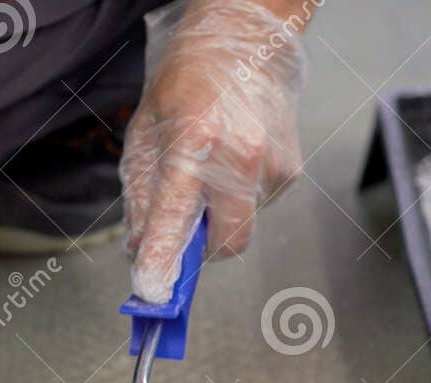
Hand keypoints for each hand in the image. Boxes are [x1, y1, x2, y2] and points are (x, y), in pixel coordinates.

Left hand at [121, 0, 309, 301]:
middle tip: (185, 232)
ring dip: (220, 216)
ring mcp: (271, 166)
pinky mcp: (289, 171)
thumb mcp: (144, 133)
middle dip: (203, 250)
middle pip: (227, 244)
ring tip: (210, 169)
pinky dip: (238, 198)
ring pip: (242, 226)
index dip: (163, 261)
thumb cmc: (189, 82)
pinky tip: (232, 162)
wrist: (245, 43)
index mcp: (195, 142)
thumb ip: (141, 197)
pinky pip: (257, 207)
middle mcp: (239, 157)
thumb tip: (141, 250)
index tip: (154, 292)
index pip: (175, 218)